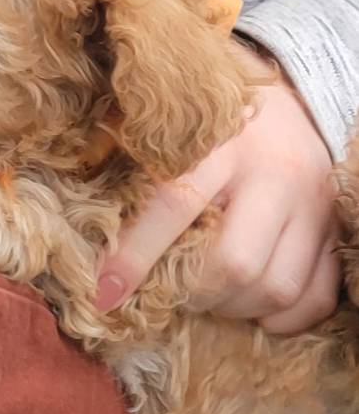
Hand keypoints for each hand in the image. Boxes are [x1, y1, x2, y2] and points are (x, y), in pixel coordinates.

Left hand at [96, 48, 340, 333]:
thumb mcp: (174, 125)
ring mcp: (314, 204)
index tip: (104, 295)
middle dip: (194, 293)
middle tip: (175, 291)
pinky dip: (283, 317)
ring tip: (212, 296)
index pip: (175, 204)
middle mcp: (276, 172)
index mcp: (224, 138)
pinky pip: (317, 298)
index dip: (136, 256)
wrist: (292, 96)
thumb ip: (132, 159)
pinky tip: (254, 305)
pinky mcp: (336, 230)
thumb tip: (80, 221)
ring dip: (234, 309)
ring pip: (275, 287)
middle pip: (234, 263)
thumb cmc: (214, 119)